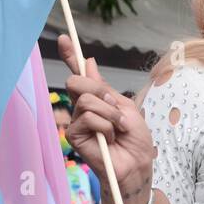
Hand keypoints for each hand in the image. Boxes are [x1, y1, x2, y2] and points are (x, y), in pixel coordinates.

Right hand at [58, 34, 155, 203]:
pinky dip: (105, 127)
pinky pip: (87, 118)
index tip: (65, 38)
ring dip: (109, 114)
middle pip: (77, 82)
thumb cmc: (135, 139)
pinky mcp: (74, 136)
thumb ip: (105, 88)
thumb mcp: (126, 107)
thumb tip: (90, 63)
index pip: (81, 74)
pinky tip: (109, 140)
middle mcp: (83, 108)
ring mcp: (77, 121)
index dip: (71, 56)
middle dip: (100, 92)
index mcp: (97, 98)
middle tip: (115, 109)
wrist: (137, 164)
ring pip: (86, 101)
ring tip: (117, 129)